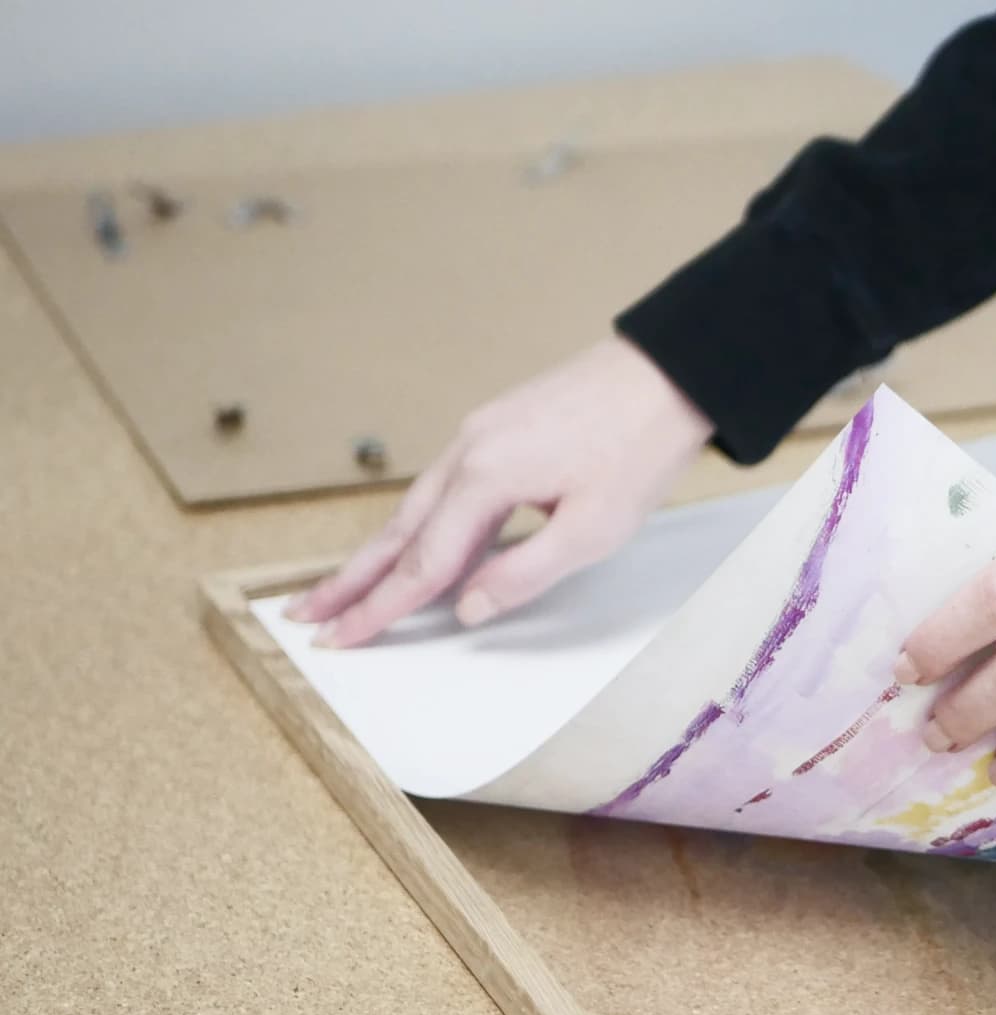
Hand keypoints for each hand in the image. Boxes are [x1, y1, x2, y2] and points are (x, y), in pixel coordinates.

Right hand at [287, 336, 713, 646]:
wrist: (669, 373)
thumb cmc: (640, 447)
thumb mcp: (593, 529)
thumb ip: (524, 574)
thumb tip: (466, 609)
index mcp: (486, 477)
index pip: (422, 563)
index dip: (381, 609)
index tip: (340, 640)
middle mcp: (468, 451)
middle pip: (397, 531)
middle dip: (351, 580)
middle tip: (304, 615)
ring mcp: (479, 434)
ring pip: (417, 506)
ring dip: (380, 551)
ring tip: (342, 588)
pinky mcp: (497, 428)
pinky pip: (444, 486)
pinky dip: (420, 522)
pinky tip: (417, 545)